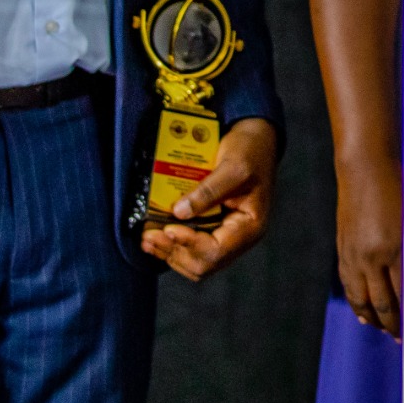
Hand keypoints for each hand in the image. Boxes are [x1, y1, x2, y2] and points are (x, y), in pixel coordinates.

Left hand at [140, 116, 277, 280]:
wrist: (255, 138)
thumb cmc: (250, 151)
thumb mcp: (232, 168)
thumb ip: (208, 192)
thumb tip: (178, 212)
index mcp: (250, 227)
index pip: (217, 251)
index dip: (190, 244)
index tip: (169, 228)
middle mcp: (238, 238)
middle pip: (204, 264)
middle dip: (174, 252)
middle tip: (150, 236)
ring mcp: (225, 235)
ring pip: (194, 261)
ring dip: (169, 252)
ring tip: (147, 238)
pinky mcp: (213, 228)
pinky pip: (191, 247)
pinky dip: (172, 245)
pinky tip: (155, 234)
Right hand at [334, 152, 403, 338]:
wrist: (365, 168)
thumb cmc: (397, 188)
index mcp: (393, 249)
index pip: (403, 295)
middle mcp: (370, 257)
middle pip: (381, 304)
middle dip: (391, 325)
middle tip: (400, 338)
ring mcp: (353, 255)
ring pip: (360, 299)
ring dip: (372, 318)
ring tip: (382, 330)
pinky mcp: (342, 250)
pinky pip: (348, 284)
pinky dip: (355, 302)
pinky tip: (362, 312)